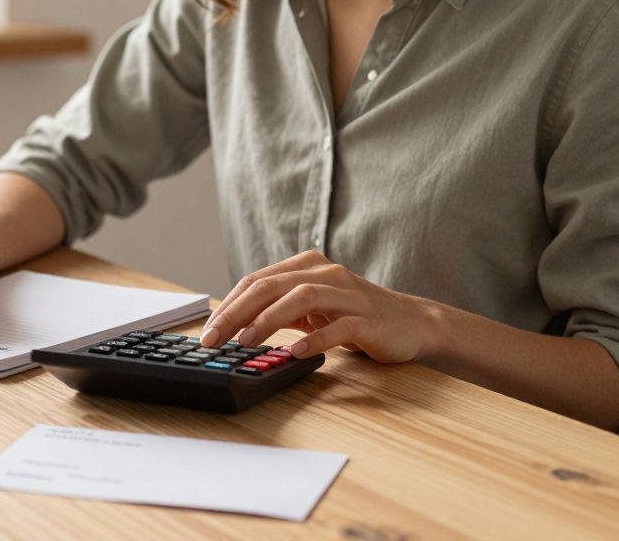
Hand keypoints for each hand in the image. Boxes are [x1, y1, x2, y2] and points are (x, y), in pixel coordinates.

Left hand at [200, 250, 437, 361]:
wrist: (412, 323)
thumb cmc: (353, 316)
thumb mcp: (310, 309)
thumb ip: (277, 309)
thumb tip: (231, 326)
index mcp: (306, 266)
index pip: (256, 281)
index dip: (228, 305)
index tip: (207, 330)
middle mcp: (325, 274)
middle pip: (271, 286)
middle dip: (236, 312)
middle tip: (213, 338)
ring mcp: (349, 295)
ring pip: (301, 298)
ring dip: (268, 320)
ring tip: (245, 341)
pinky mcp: (369, 319)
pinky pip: (339, 327)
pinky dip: (314, 339)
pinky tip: (294, 352)